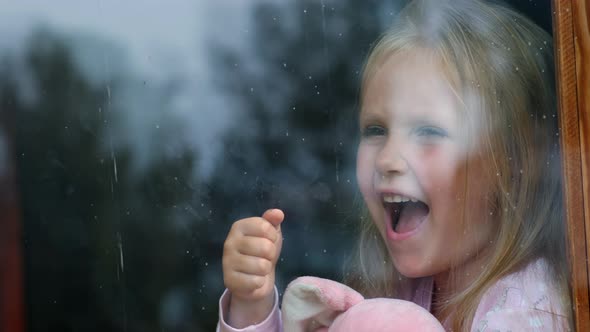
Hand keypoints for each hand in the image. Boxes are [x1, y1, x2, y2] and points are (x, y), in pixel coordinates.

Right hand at [222, 209, 283, 325]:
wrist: (254, 278)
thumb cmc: (262, 252)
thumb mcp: (270, 234)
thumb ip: (272, 221)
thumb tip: (278, 213)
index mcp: (238, 227)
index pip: (265, 227)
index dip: (273, 236)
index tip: (268, 240)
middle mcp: (229, 242)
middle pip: (265, 247)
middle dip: (271, 255)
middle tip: (263, 257)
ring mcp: (227, 262)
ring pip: (262, 266)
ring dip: (265, 269)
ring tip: (258, 268)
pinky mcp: (229, 280)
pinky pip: (256, 281)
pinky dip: (259, 282)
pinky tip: (253, 280)